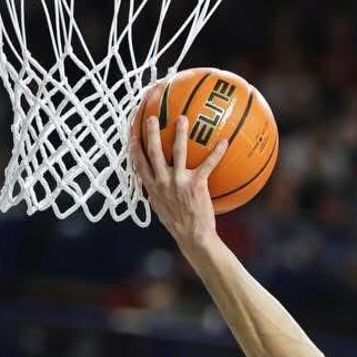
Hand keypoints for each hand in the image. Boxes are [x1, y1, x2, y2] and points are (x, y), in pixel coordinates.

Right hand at [129, 95, 229, 254]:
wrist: (193, 238)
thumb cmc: (179, 226)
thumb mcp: (162, 210)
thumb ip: (158, 196)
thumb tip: (155, 190)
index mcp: (153, 188)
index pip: (139, 165)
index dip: (134, 149)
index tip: (133, 135)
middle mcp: (163, 182)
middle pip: (154, 152)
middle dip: (151, 133)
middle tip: (152, 117)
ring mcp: (179, 182)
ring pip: (178, 152)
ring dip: (180, 134)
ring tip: (182, 119)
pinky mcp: (196, 185)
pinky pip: (208, 164)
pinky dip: (217, 152)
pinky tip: (224, 141)